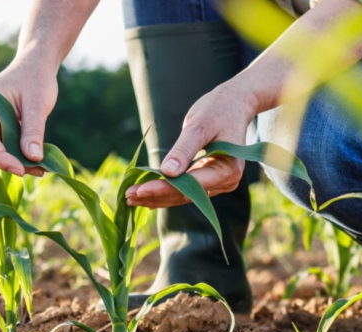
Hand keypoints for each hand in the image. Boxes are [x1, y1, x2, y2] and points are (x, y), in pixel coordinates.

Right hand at [0, 58, 57, 175]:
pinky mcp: (3, 128)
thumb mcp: (36, 105)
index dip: (1, 157)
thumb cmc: (35, 79)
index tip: (20, 169)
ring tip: (42, 169)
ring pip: (2, 150)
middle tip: (36, 171)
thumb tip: (33, 158)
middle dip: (13, 162)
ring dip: (20, 161)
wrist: (38, 65)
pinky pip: (10, 145)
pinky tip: (40, 163)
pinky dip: (24, 154)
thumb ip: (33, 131)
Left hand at [125, 80, 257, 207]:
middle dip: (156, 195)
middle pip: (186, 194)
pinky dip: (164, 191)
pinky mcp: (208, 181)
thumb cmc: (218, 110)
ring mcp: (218, 183)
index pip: (191, 185)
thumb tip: (167, 172)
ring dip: (157, 197)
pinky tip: (144, 194)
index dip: (164, 188)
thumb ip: (184, 149)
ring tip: (130, 198)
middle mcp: (226, 182)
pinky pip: (184, 190)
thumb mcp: (199, 125)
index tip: (140, 190)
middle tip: (127, 195)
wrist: (233, 105)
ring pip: (183, 196)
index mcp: (228, 169)